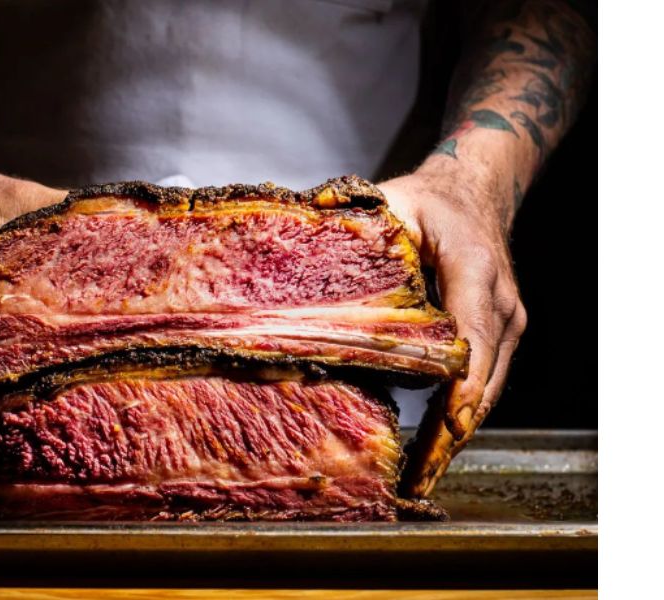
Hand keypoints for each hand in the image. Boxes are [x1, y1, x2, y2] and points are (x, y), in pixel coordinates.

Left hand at [377, 161, 527, 494]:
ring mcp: (506, 321)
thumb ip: (358, 224)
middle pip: (484, 379)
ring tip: (423, 475)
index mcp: (474, 266)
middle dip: (454, 432)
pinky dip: (461, 415)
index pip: (471, 337)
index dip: (459, 388)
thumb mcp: (391, 200)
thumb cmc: (429, 200)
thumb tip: (307, 237)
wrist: (474, 193)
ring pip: (488, 389)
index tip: (443, 431)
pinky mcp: (500, 333)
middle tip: (419, 479)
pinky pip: (485, 382)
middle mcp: (499, 301)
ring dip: (458, 433)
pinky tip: (435, 444)